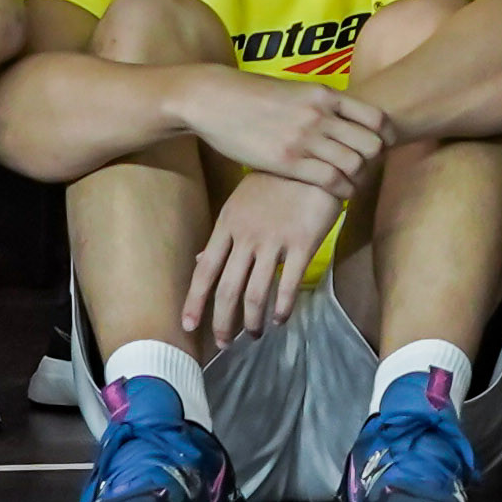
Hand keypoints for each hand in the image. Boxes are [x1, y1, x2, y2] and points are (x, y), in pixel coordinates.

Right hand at [180, 67, 392, 207]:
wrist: (214, 99)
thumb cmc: (253, 96)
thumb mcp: (295, 90)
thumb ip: (321, 104)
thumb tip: (343, 118)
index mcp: (324, 94)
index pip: (376, 118)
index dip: (385, 138)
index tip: (381, 149)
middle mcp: (320, 114)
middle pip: (372, 144)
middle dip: (375, 162)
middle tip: (367, 171)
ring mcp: (304, 138)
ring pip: (355, 165)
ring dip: (359, 180)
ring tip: (353, 185)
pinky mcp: (287, 160)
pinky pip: (331, 180)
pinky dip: (342, 191)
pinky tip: (337, 193)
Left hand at [187, 169, 348, 351]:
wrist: (313, 158)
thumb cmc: (274, 181)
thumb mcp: (240, 203)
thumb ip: (222, 235)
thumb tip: (198, 262)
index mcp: (228, 225)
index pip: (205, 270)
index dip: (195, 301)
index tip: (188, 326)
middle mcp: (246, 236)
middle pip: (227, 289)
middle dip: (223, 322)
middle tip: (224, 343)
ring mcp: (274, 240)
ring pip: (256, 293)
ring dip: (252, 321)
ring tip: (254, 334)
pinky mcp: (301, 243)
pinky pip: (288, 285)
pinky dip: (281, 308)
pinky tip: (280, 319)